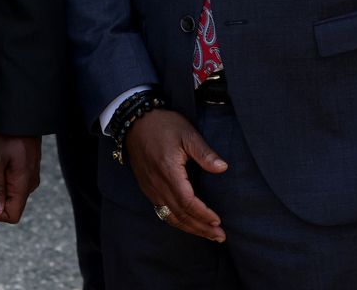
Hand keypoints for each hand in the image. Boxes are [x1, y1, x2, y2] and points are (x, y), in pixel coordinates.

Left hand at [0, 134, 41, 222]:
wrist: (20, 118)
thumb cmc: (6, 136)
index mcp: (23, 185)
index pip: (12, 216)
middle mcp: (30, 185)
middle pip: (11, 206)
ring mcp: (30, 178)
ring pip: (11, 194)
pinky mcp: (27, 171)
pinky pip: (14, 183)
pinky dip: (3, 177)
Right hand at [125, 109, 228, 241]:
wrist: (134, 121)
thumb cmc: (163, 125)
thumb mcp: (187, 133)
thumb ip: (204, 152)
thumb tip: (222, 168)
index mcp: (168, 171)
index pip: (187, 202)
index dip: (203, 214)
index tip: (219, 221)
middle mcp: (156, 183)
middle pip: (179, 214)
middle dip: (200, 228)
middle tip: (220, 236)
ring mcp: (149, 187)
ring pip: (168, 216)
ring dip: (189, 228)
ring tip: (207, 234)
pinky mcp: (146, 186)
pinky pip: (160, 210)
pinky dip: (176, 221)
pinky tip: (187, 223)